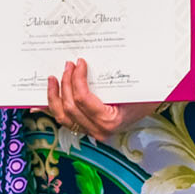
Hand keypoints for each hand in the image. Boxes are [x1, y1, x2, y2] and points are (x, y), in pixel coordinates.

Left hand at [44, 59, 158, 140]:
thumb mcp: (131, 87)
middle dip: (66, 82)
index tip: (79, 63)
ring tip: (52, 79)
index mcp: (109, 121)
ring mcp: (91, 131)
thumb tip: (88, 62)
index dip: (77, 79)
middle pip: (70, 106)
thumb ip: (111, 78)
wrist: (150, 107)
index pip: (82, 99)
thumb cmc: (144, 96)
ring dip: (54, 96)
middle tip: (68, 65)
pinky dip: (54, 108)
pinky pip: (65, 120)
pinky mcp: (86, 128)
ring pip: (63, 117)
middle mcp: (98, 130)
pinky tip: (44, 101)